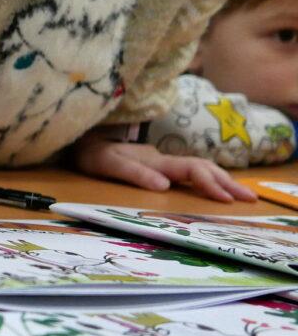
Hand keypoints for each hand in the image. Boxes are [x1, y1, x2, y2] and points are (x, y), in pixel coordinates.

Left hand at [73, 130, 255, 202]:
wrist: (84, 136)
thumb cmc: (93, 152)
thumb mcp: (108, 164)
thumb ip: (135, 173)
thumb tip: (163, 186)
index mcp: (155, 161)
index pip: (191, 171)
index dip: (210, 184)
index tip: (227, 200)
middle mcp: (163, 159)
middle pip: (204, 168)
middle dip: (228, 183)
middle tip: (252, 200)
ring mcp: (162, 161)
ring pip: (200, 167)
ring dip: (223, 180)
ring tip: (244, 194)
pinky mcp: (158, 164)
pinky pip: (191, 170)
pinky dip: (210, 178)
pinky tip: (218, 186)